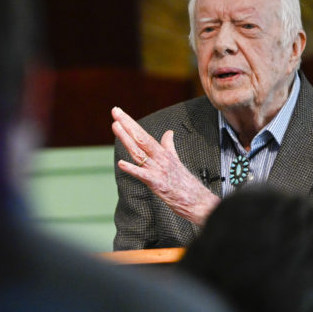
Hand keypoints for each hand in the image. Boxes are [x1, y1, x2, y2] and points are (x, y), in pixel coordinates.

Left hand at [111, 106, 219, 225]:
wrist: (197, 200)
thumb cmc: (185, 183)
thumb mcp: (176, 159)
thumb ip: (169, 146)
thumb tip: (169, 132)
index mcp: (162, 153)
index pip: (144, 135)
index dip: (131, 124)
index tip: (119, 113)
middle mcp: (159, 159)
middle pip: (141, 138)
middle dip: (127, 124)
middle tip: (115, 111)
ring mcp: (158, 170)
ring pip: (139, 152)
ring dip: (126, 139)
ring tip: (116, 126)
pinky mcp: (157, 184)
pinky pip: (143, 175)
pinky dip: (132, 169)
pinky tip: (121, 163)